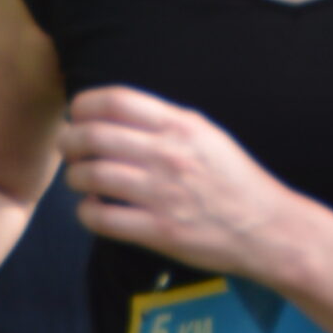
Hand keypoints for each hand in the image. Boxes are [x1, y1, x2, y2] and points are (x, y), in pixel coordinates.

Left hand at [60, 87, 292, 276]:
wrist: (265, 227)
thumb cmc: (234, 179)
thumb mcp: (207, 135)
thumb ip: (166, 123)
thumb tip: (118, 114)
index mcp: (181, 126)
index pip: (118, 101)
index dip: (86, 104)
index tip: (77, 112)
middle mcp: (168, 155)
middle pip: (96, 136)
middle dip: (70, 140)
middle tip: (67, 146)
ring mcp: (162, 195)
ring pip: (93, 176)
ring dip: (75, 176)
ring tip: (79, 177)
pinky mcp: (158, 232)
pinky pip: (102, 219)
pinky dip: (86, 212)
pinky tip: (91, 208)